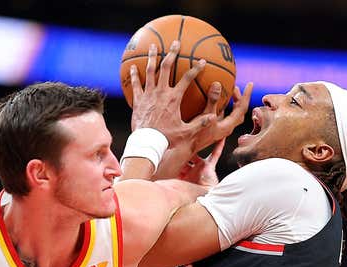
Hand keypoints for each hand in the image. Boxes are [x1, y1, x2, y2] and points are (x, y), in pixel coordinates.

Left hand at [129, 42, 252, 178]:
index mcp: (174, 98)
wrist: (147, 143)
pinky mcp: (138, 100)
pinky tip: (133, 66)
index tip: (202, 61)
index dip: (196, 68)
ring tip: (154, 46)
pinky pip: (136, 84)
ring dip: (152, 57)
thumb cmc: (167, 138)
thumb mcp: (186, 132)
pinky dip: (135, 74)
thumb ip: (200, 124)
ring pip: (150, 71)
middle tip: (176, 43)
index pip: (187, 79)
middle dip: (172, 53)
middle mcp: (161, 92)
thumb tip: (214, 117)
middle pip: (166, 67)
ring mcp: (148, 95)